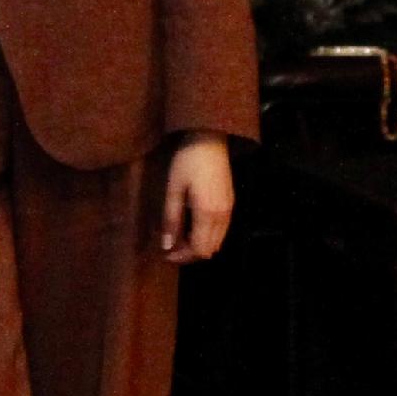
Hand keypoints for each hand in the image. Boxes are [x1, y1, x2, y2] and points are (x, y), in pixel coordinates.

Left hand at [160, 134, 235, 264]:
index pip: (199, 250)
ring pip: (217, 241)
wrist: (210, 138)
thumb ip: (171, 219)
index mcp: (208, 214)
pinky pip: (221, 230)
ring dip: (199, 245)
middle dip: (189, 254)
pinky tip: (192, 227)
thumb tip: (167, 246)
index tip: (165, 253)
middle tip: (170, 247)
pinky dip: (207, 236)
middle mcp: (223, 216)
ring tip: (179, 238)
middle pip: (209, 249)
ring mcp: (230, 210)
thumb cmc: (187, 161)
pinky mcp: (231, 203)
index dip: (182, 256)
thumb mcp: (174, 189)